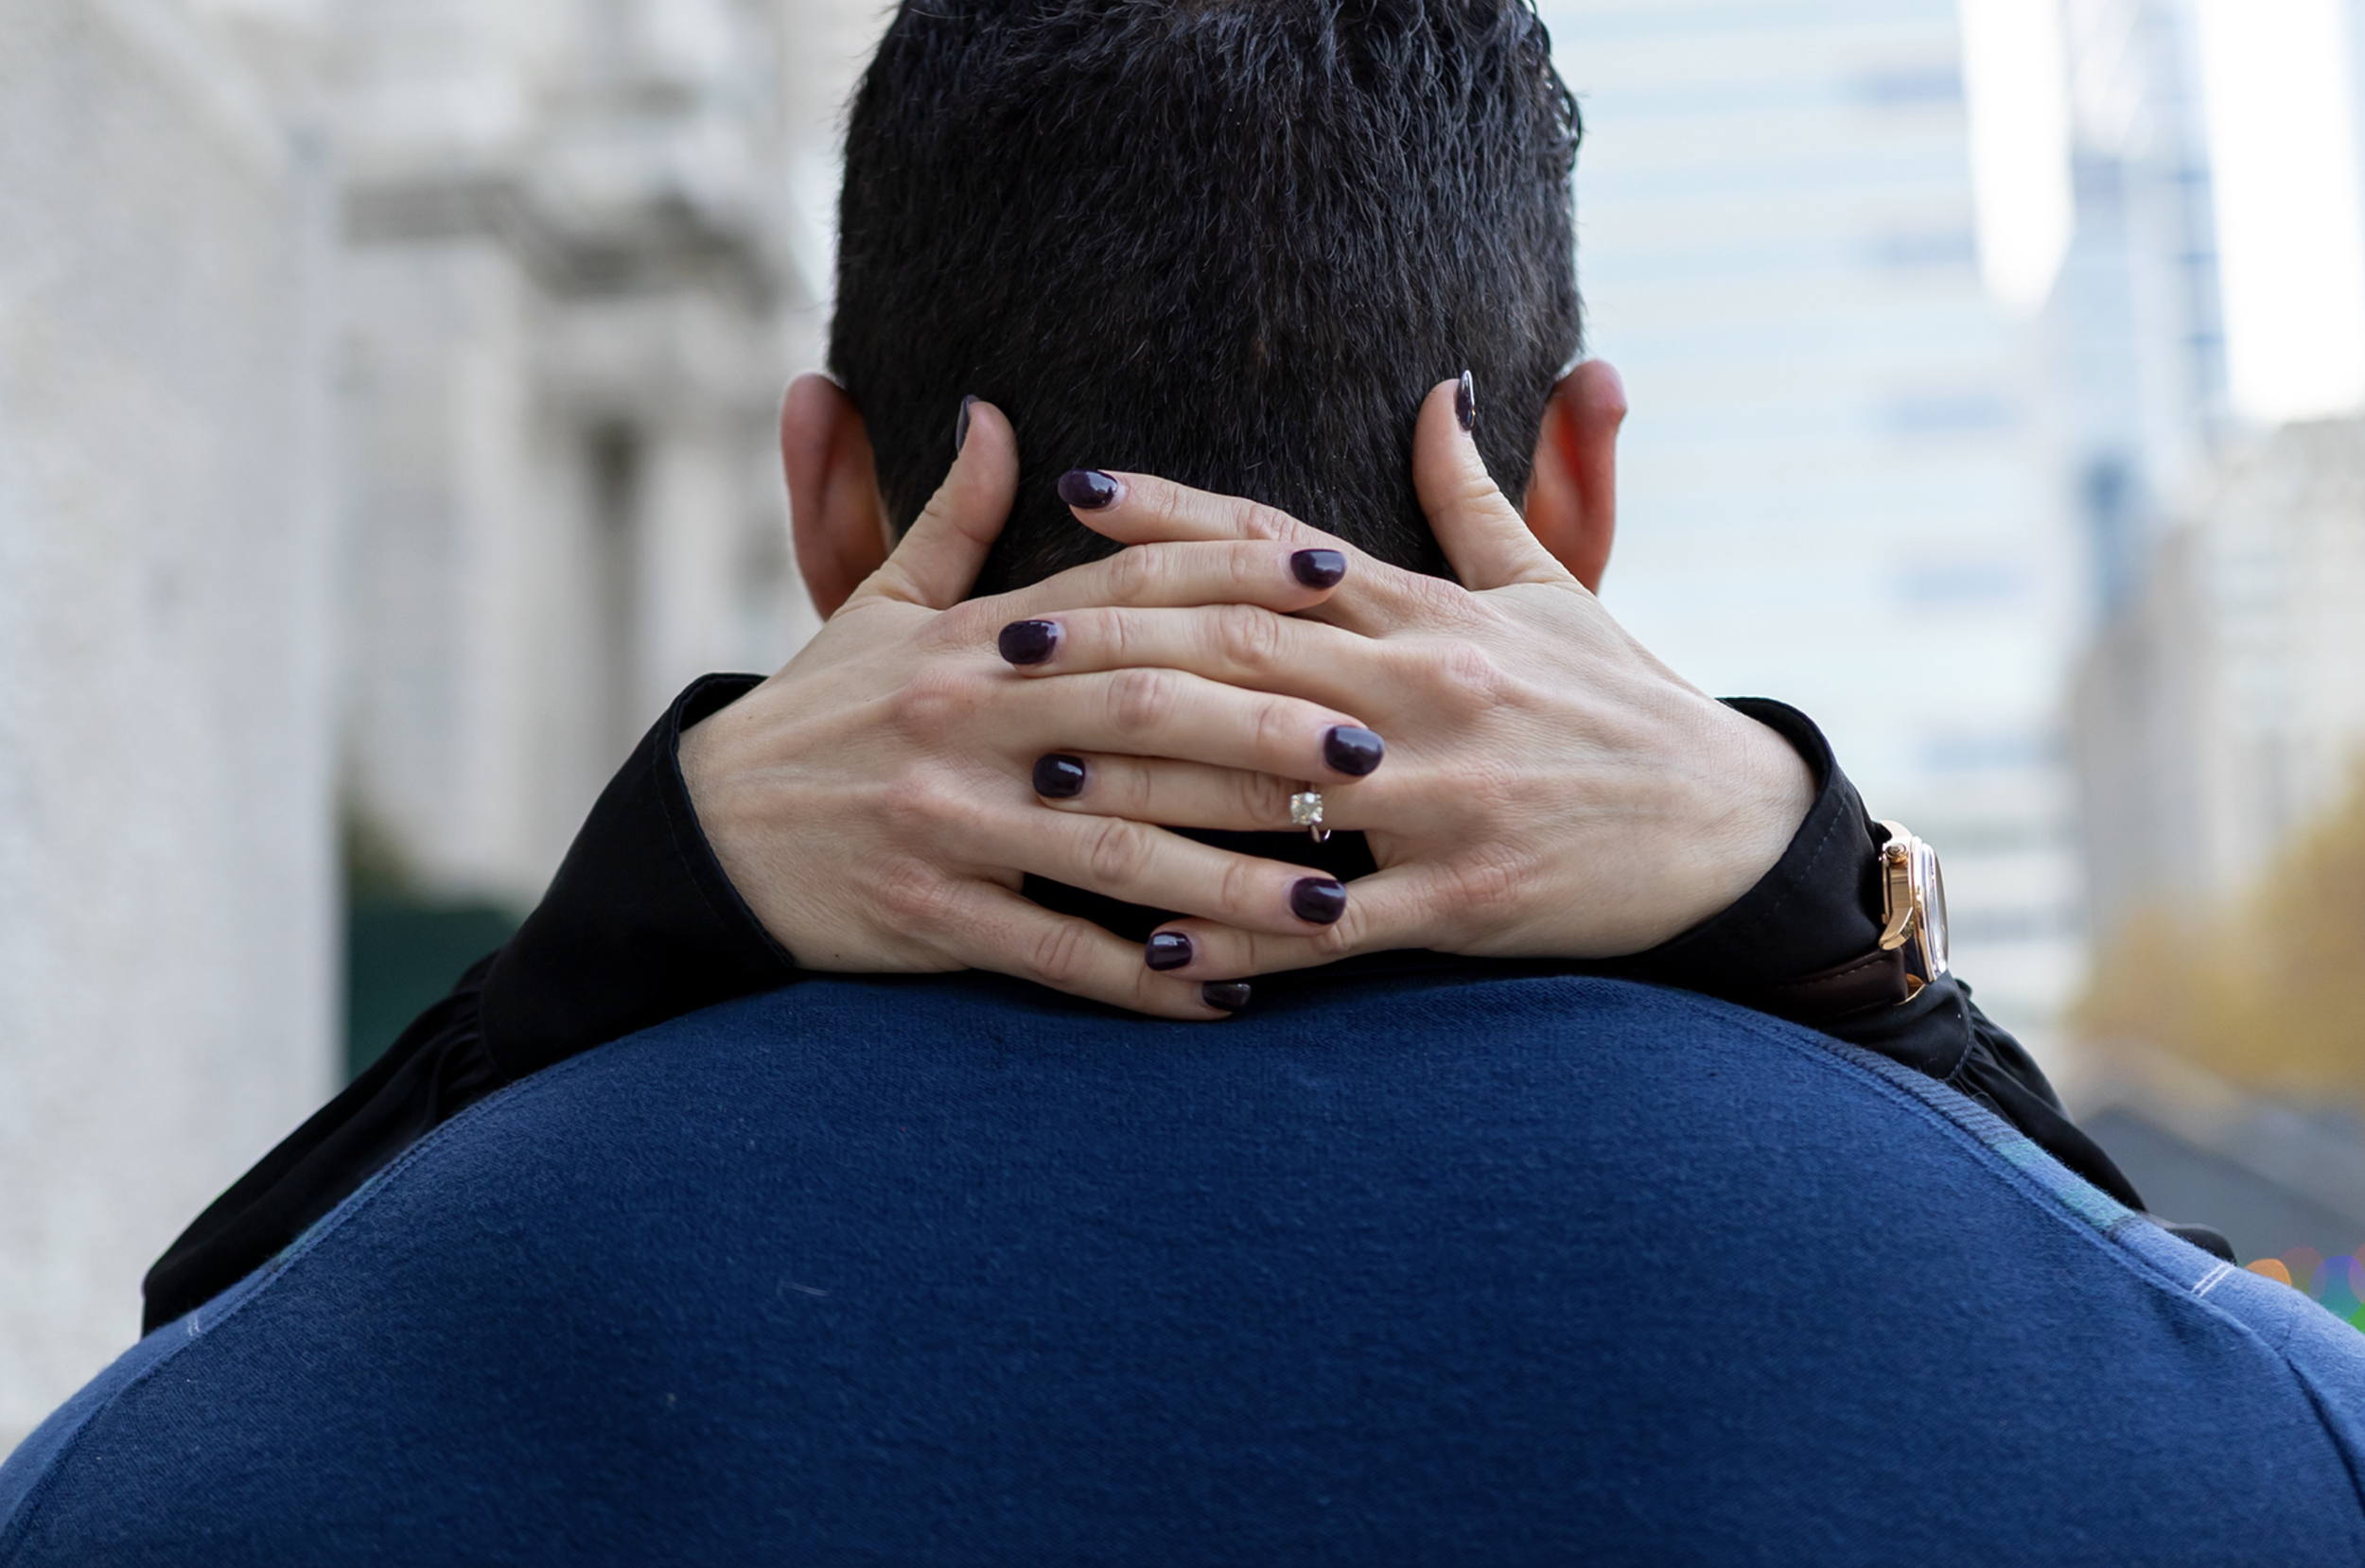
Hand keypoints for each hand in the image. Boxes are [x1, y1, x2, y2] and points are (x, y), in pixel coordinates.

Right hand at [678, 393, 1395, 1018]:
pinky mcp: (927, 915)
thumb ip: (949, 517)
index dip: (1231, 571)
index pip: (1122, 588)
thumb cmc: (817, 714)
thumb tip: (992, 412)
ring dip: (1231, 878)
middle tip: (1374, 750)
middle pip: (1143, 710)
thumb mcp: (871, 604)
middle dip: (1267, 730)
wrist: (705, 836)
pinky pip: (1052, 954)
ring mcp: (946, 819)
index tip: (1334, 573)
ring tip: (1334, 903)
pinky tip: (1223, 999)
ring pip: (1115, 848)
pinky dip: (1139, 980)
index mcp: (972, 635)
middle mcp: (965, 716)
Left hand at [995, 376, 1815, 979]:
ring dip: (1144, 783)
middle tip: (1006, 641)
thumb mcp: (1553, 589)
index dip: (1176, 515)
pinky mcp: (1462, 901)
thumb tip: (1441, 390)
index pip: (1284, 551)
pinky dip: (1240, 936)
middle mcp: (1427, 695)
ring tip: (1036, 778)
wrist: (1731, 826)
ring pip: (1267, 788)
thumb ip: (1476, 497)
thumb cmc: (1622, 701)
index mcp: (1435, 616)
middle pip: (1245, 654)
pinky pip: (1330, 925)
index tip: (1075, 488)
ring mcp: (1442, 801)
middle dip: (1118, 645)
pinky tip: (1152, 951)